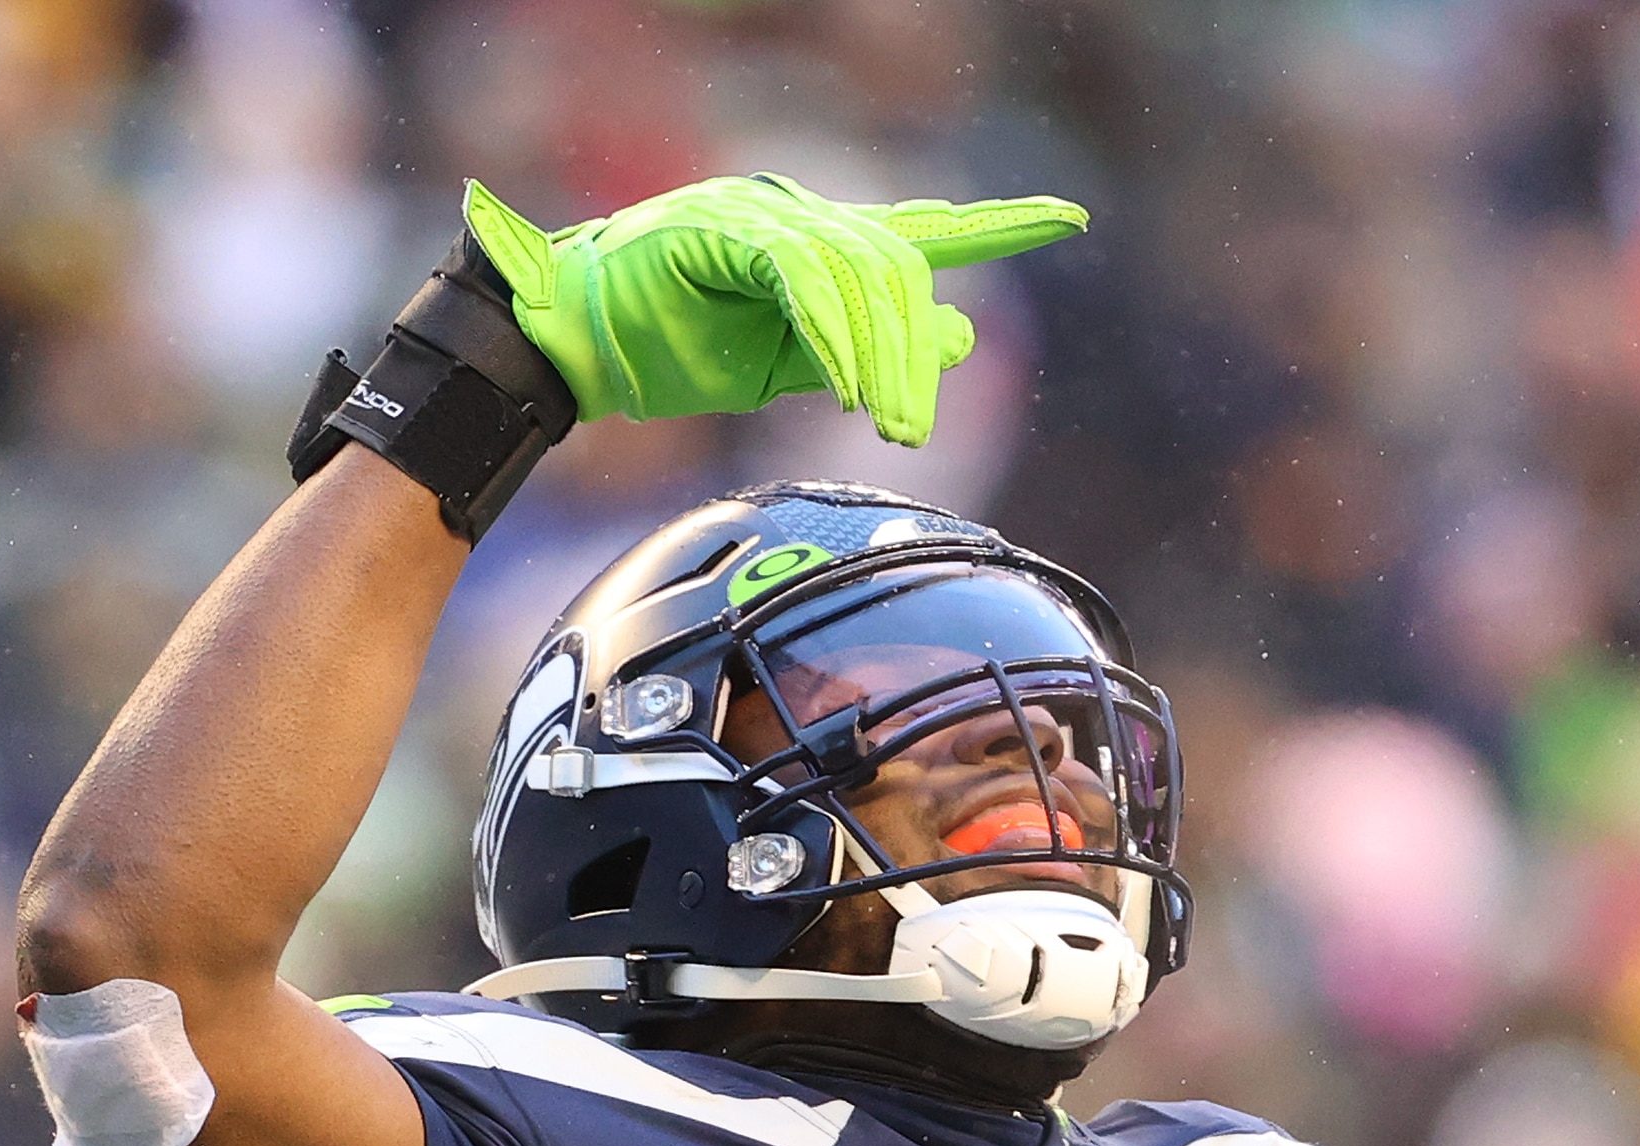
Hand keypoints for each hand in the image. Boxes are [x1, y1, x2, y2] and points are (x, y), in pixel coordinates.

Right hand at [463, 175, 1085, 448]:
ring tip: (882, 425)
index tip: (1067, 220)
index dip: (996, 225)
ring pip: (856, 277)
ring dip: (876, 361)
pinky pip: (798, 279)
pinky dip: (827, 335)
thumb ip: (870, 352)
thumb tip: (962, 339)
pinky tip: (840, 385)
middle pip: (896, 272)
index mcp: (821, 246)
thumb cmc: (670, 348)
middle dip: (913, 359)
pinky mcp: (719, 231)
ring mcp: (759, 216)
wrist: (571, 340)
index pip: (922, 231)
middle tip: (910, 434)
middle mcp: (800, 216)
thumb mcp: (787, 363)